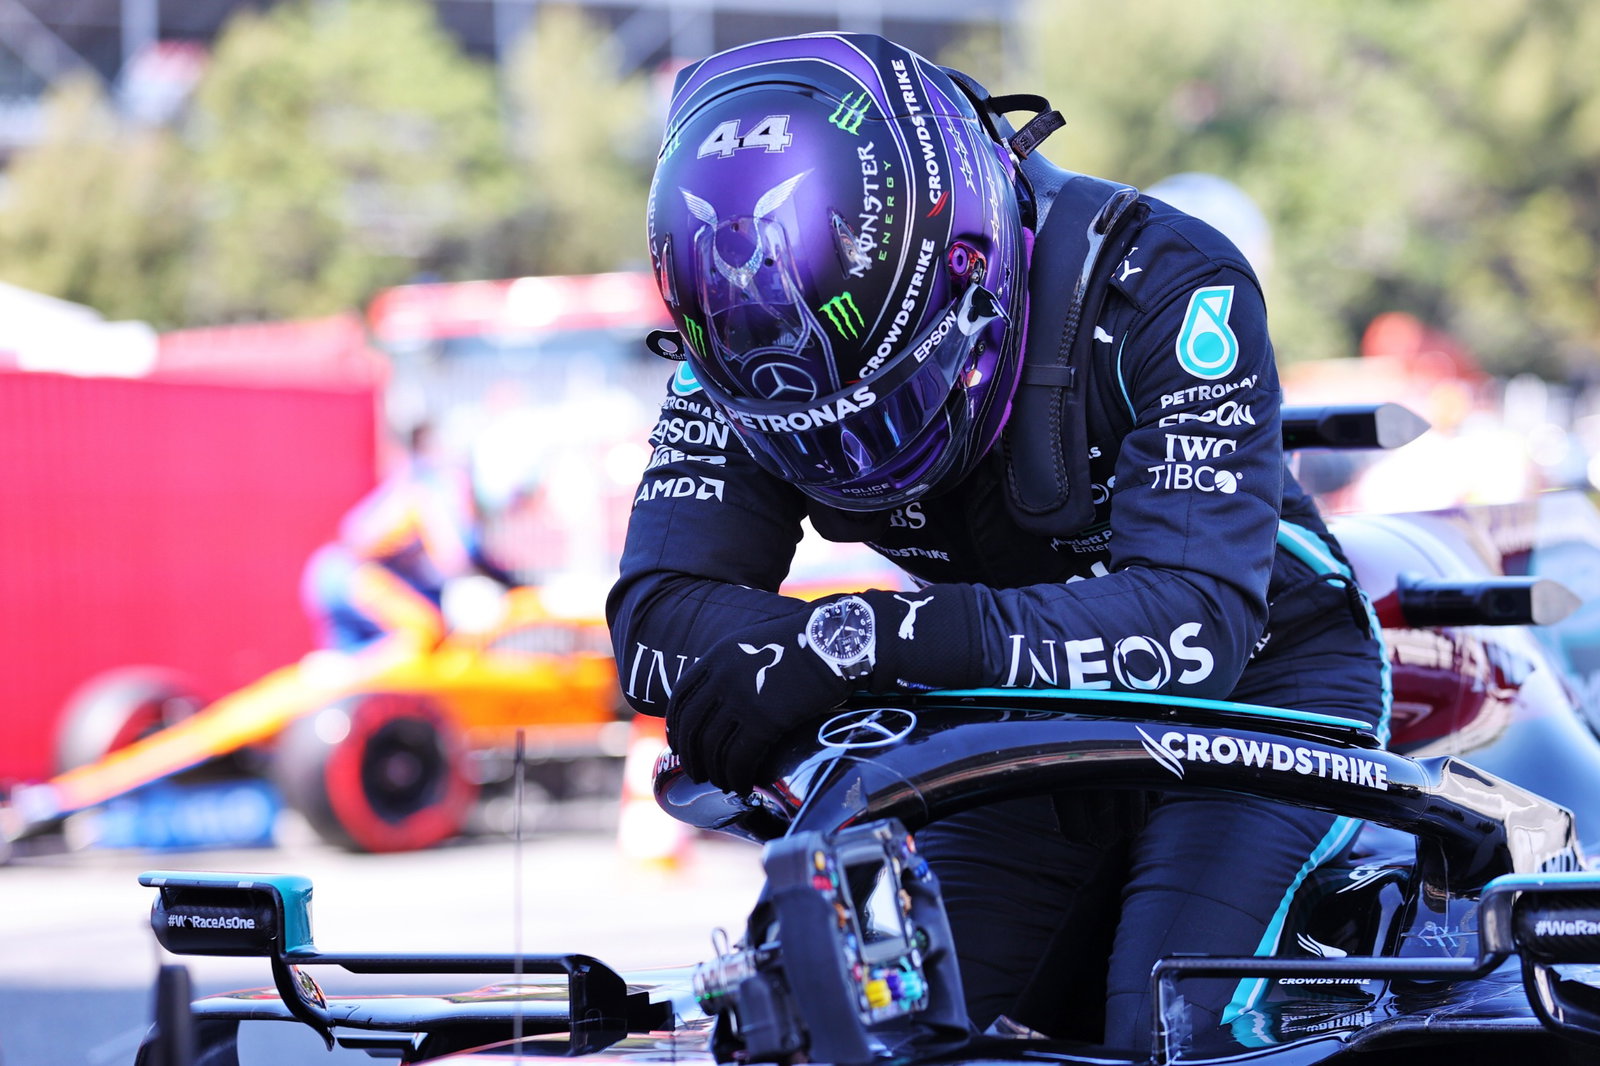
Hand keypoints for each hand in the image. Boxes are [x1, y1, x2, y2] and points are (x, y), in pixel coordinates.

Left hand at [666, 610, 850, 793]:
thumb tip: (724, 698)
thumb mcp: (755, 644)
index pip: (680, 699)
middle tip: (698, 774)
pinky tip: (744, 785)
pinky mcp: (764, 721)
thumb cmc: (803, 643)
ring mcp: (741, 700)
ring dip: (715, 772)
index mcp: (716, 658)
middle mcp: (722, 678)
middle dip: (691, 757)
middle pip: (692, 728)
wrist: (834, 642)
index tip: (680, 746)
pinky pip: (740, 759)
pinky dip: (737, 777)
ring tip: (724, 783)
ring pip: (713, 748)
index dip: (676, 728)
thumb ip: (732, 668)